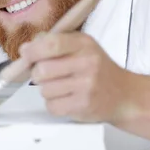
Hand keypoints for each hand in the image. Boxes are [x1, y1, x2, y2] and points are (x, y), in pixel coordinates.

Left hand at [19, 32, 134, 122]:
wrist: (124, 95)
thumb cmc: (98, 68)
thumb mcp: (82, 46)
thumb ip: (54, 42)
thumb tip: (26, 48)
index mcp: (84, 44)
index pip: (52, 44)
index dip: (33, 50)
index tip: (26, 54)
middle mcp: (87, 64)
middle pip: (42, 70)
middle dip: (38, 73)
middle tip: (46, 73)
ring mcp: (86, 87)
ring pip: (44, 90)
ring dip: (47, 89)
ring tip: (62, 86)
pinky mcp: (83, 106)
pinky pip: (51, 106)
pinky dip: (53, 104)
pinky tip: (66, 98)